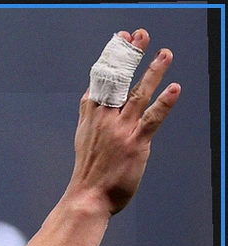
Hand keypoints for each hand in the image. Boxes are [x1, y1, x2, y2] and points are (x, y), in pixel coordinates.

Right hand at [68, 29, 179, 215]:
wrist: (86, 199)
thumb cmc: (88, 172)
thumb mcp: (83, 137)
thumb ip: (88, 114)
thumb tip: (89, 95)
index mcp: (92, 116)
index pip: (101, 79)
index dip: (112, 56)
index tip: (121, 37)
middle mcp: (104, 119)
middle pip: (118, 80)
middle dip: (129, 55)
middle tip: (140, 34)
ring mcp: (120, 131)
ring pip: (137, 95)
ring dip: (153, 72)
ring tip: (165, 54)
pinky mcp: (135, 144)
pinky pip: (151, 120)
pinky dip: (163, 104)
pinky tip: (174, 89)